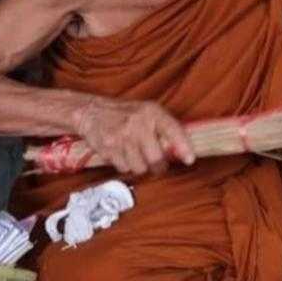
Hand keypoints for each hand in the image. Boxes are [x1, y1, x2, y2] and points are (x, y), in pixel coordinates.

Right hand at [74, 96, 194, 176]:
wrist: (92, 112)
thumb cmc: (126, 114)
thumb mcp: (147, 112)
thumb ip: (165, 128)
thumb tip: (184, 151)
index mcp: (151, 112)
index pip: (172, 129)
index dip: (183, 146)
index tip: (190, 159)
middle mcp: (137, 123)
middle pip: (156, 159)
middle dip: (159, 166)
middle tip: (158, 165)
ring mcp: (121, 137)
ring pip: (140, 167)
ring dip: (139, 165)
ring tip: (134, 153)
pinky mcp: (108, 149)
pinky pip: (124, 169)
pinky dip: (124, 165)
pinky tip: (121, 152)